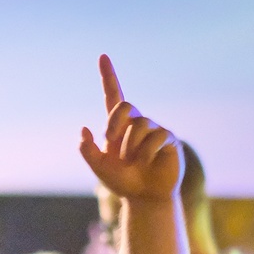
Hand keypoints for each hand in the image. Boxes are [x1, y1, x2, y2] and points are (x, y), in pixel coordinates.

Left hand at [79, 55, 180, 201]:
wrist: (145, 197)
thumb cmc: (123, 181)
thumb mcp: (99, 168)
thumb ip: (88, 150)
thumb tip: (84, 129)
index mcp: (117, 126)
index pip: (113, 96)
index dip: (108, 76)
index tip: (102, 56)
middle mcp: (136, 123)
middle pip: (125, 105)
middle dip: (114, 123)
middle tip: (111, 142)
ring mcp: (154, 129)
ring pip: (139, 124)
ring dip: (129, 145)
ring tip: (132, 161)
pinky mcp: (169, 139)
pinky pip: (156, 137)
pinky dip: (145, 152)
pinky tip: (145, 163)